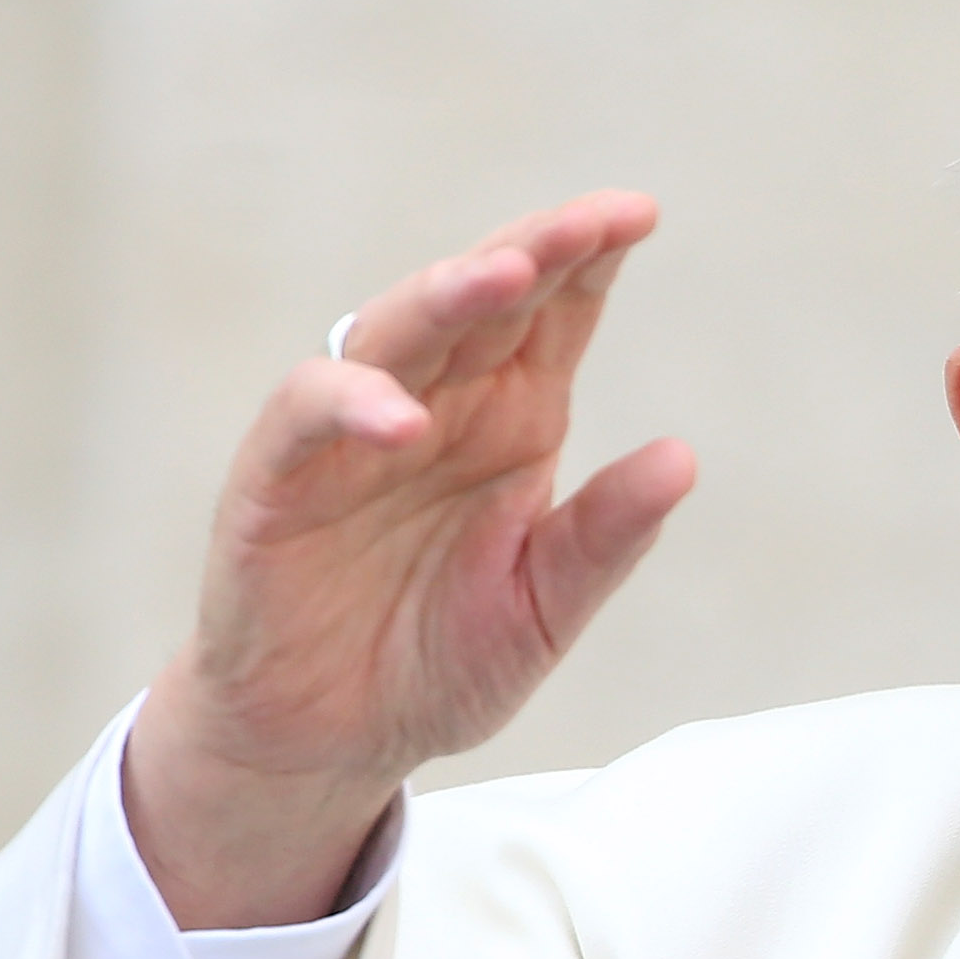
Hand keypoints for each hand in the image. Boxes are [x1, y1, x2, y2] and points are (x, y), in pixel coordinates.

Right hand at [124, 190, 694, 926]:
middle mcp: (435, 407)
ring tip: (508, 273)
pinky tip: (404, 421)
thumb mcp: (543, 610)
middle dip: (537, 252)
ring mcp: (351, 436)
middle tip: (595, 219)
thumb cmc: (435, 664)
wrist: (331, 743)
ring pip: (395, 333)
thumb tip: (682, 458)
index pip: (553, 316)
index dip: (588, 260)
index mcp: (509, 421)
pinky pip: (307, 418)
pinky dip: (350, 406)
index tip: (638, 215)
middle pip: (483, 302)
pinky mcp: (277, 481)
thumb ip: (605, 539)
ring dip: (447, 296)